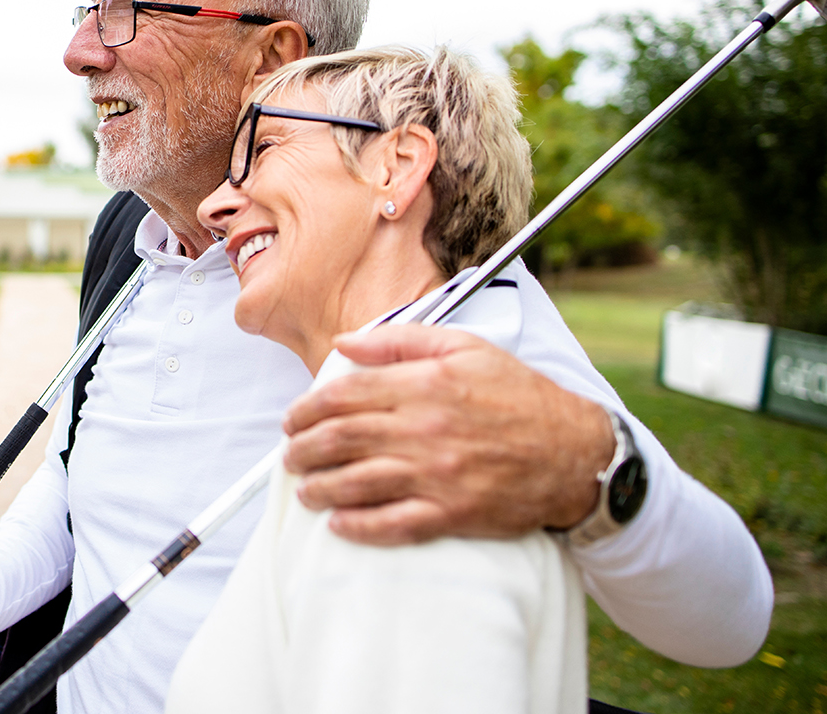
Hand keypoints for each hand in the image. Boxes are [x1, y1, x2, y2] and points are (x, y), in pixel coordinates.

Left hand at [282, 324, 614, 545]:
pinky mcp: (452, 513)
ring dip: (319, 488)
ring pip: (357, 484)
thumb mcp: (465, 348)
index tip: (293, 419)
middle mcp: (425, 429)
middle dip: (303, 449)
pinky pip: (392, 524)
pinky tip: (338, 524)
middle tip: (291, 455)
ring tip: (305, 489)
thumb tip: (346, 342)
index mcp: (425, 384)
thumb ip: (400, 339)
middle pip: (341, 439)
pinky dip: (358, 527)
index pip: (344, 395)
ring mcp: (437, 474)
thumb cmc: (520, 396)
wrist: (576, 453)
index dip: (307, 408)